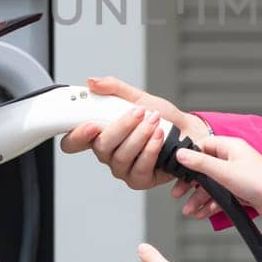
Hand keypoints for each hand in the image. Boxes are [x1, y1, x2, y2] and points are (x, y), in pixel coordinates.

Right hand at [58, 76, 210, 190]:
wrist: (188, 131)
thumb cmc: (162, 118)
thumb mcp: (138, 97)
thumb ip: (114, 89)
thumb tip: (92, 82)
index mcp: (100, 135)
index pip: (74, 142)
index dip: (77, 136)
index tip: (91, 124)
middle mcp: (108, 154)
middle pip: (101, 147)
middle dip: (122, 127)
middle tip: (139, 112)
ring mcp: (123, 168)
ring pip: (121, 156)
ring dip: (140, 136)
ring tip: (154, 121)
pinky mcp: (140, 179)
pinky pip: (140, 168)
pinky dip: (150, 150)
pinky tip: (159, 137)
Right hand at [170, 135, 261, 224]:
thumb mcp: (224, 172)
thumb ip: (201, 163)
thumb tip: (181, 153)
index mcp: (230, 147)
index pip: (202, 146)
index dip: (188, 157)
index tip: (176, 170)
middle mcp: (233, 159)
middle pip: (204, 168)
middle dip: (191, 184)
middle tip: (178, 194)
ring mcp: (237, 175)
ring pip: (211, 185)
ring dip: (200, 198)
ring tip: (190, 211)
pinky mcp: (241, 191)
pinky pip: (221, 196)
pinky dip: (211, 204)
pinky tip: (203, 213)